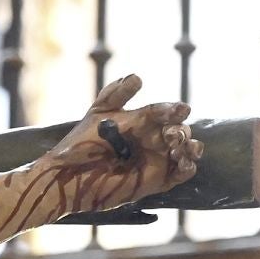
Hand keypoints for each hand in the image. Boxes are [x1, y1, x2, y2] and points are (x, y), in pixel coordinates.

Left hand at [40, 76, 201, 218]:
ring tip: (179, 148)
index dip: (174, 110)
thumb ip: (116, 95)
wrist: (69, 174)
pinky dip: (188, 168)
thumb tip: (137, 77)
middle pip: (179, 131)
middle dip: (180, 131)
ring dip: (190, 147)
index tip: (177, 110)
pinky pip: (180, 174)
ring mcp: (155, 160)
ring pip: (186, 150)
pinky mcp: (155, 181)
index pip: (167, 113)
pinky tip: (184, 164)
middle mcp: (152, 139)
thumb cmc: (81, 143)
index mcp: (143, 122)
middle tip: (170, 136)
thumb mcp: (98, 114)